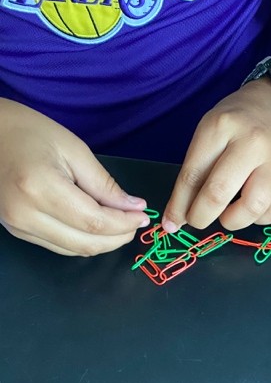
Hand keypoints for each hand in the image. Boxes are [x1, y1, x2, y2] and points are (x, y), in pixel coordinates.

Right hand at [0, 99, 148, 255]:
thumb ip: (104, 184)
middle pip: (86, 244)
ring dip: (103, 243)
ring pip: (74, 250)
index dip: (124, 224)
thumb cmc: (27, 132)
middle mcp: (25, 214)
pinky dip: (83, 240)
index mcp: (40, 188)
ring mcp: (18, 226)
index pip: (95, 223)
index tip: (142, 216)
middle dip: (118, 238)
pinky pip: (59, 246)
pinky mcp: (17, 231)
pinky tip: (95, 225)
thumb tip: (133, 207)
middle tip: (134, 223)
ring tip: (119, 224)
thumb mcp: (73, 149)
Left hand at [162, 80, 270, 232]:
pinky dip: (258, 219)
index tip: (172, 222)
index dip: (180, 205)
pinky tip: (250, 210)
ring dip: (233, 221)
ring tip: (226, 215)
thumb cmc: (236, 123)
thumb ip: (195, 171)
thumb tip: (179, 216)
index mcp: (221, 127)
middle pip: (219, 192)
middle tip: (197, 220)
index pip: (193, 174)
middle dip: (201, 216)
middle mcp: (251, 143)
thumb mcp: (208, 133)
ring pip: (252, 207)